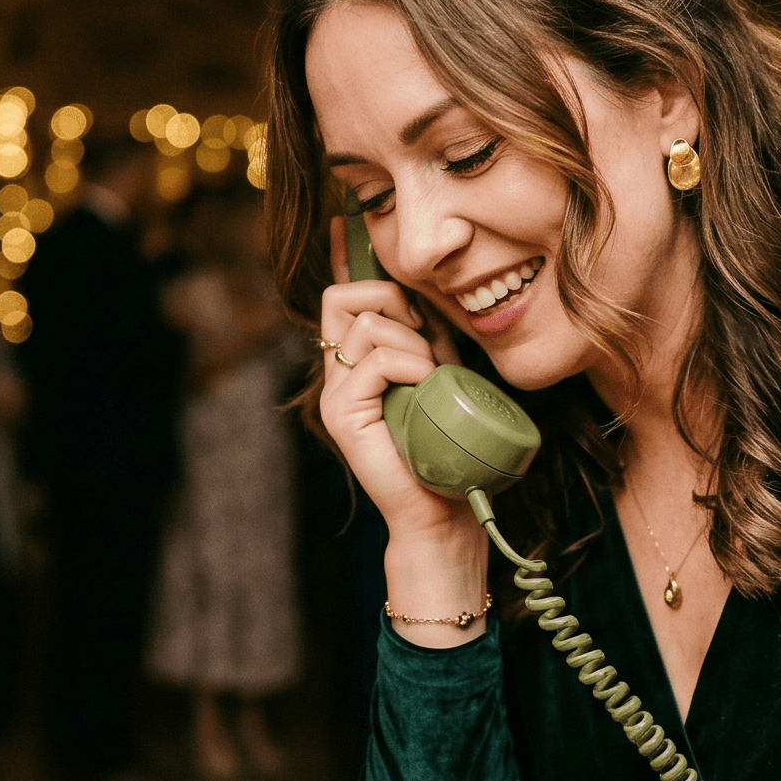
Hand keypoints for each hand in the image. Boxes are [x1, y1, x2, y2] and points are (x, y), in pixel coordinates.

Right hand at [318, 220, 486, 637]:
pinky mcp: (342, 414)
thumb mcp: (440, 374)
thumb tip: (430, 294)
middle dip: (391, 299)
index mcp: (354, 365)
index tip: (380, 268)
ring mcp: (334, 395)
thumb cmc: (447, 448)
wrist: (440, 512)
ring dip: (412, 342)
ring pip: (365, 324)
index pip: (341, 298)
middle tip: (424, 337)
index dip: (360, 271)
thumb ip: (427, 338)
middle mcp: (335, 377)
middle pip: (339, 297)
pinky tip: (427, 386)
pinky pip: (375, 360)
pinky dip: (411, 364)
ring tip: (432, 377)